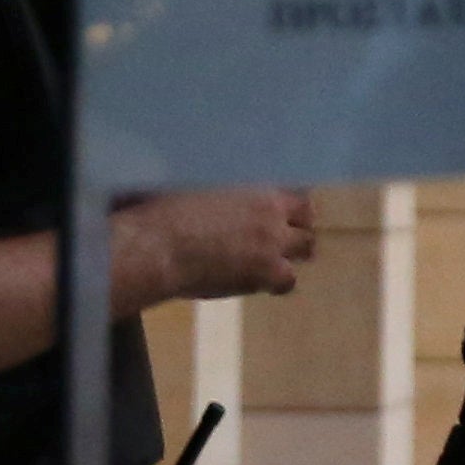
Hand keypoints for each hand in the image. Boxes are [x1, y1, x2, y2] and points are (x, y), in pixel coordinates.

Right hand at [131, 185, 315, 305]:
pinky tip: (258, 282)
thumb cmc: (162, 208)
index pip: (293, 188)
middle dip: (296, 223)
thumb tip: (209, 186)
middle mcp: (272, 212)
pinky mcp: (264, 273)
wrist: (157, 246)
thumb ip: (217, 186)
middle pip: (307, 215)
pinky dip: (277, 282)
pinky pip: (287, 281)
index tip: (280, 205)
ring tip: (273, 258)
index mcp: (255, 185)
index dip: (289, 199)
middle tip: (280, 233)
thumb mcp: (195, 182)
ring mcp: (272, 244)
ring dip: (292, 252)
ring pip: (306, 248)